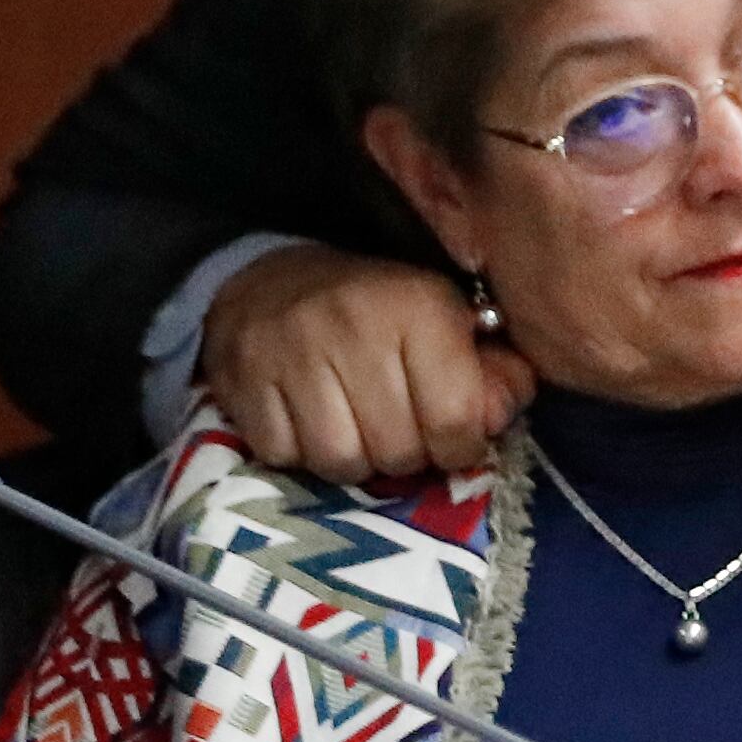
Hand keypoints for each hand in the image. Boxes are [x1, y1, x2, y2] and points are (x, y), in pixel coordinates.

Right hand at [201, 246, 530, 483]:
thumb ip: (495, 374)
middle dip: (407, 458)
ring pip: (339, 462)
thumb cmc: (380, 312)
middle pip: (397, 450)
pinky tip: (311, 424)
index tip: (453, 443)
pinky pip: (282, 456)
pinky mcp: (244, 377)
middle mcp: (355, 325)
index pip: (456, 418)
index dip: (460, 448)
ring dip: (354, 462)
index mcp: (420, 307)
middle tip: (402, 437)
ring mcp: (292, 352)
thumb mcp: (450, 324)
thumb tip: (498, 419)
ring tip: (359, 435)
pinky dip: (299, 455)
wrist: (275, 279)